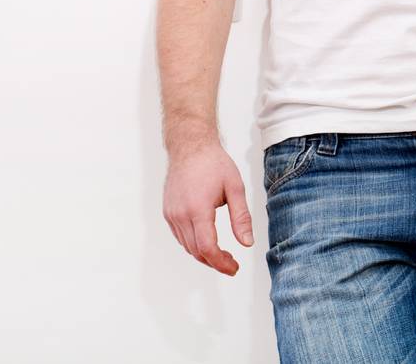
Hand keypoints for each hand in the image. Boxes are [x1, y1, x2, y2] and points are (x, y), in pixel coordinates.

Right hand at [162, 142, 254, 276]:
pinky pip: (180, 237)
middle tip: (232, 264)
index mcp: (198, 209)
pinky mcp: (168, 212)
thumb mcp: (235, 188)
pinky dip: (193, 244)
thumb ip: (241, 217)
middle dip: (215, 262)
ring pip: (187, 246)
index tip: (234, 268)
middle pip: (196, 251)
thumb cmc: (214, 164)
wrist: (191, 147)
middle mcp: (180, 214)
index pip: (207, 248)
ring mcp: (171, 214)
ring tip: (223, 254)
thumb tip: (247, 243)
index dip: (221, 263)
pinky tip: (207, 241)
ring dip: (204, 254)